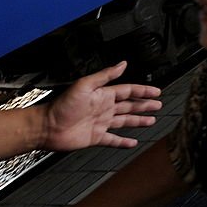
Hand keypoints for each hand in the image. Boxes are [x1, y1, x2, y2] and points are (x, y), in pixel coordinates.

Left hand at [40, 61, 161, 150]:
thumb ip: (105, 75)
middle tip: (158, 104)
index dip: (143, 91)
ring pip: (125, 121)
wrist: (48, 127)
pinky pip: (113, 139)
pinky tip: (132, 142)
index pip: (128, 91)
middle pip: (130, 105)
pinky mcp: (96, 137)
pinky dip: (123, 141)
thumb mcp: (85, 85)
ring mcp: (101, 123)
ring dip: (138, 120)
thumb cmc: (62, 105)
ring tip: (151, 120)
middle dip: (144, 104)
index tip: (155, 91)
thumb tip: (122, 64)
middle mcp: (104, 108)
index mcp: (103, 95)